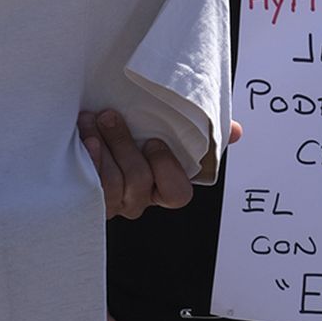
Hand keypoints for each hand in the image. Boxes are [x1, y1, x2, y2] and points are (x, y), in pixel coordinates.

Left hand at [79, 108, 242, 217]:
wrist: (84, 145)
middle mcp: (139, 201)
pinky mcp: (88, 202)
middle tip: (110, 115)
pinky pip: (92, 186)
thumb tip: (237, 131)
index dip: (165, 168)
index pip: (176, 194)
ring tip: (91, 121)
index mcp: (162, 187)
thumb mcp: (167, 131)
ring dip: (104, 146)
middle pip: (140, 181)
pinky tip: (84, 139)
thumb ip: (204, 133)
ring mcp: (113, 204)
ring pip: (115, 183)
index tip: (152, 140)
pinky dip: (89, 159)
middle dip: (124, 145)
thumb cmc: (131, 138)